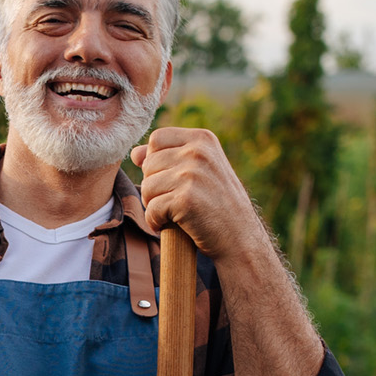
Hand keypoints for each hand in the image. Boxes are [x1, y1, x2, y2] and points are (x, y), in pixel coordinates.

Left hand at [129, 127, 267, 267]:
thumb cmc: (217, 204)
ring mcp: (192, 175)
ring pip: (146, 186)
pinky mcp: (186, 200)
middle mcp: (198, 152)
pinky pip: (151, 209)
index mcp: (203, 139)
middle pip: (148, 164)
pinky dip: (155, 221)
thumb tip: (135, 153)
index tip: (171, 179)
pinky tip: (169, 224)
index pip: (157, 138)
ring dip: (153, 204)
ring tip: (172, 212)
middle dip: (153, 186)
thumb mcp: (200, 170)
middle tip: (173, 201)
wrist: (240, 237)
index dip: (155, 161)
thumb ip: (169, 156)